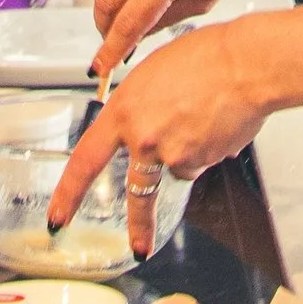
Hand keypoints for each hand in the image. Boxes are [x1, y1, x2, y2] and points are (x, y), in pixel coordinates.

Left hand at [48, 23, 271, 257]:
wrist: (244, 65)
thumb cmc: (205, 56)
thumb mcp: (156, 72)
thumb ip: (144, 104)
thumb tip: (153, 125)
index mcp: (123, 110)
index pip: (85, 159)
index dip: (69, 193)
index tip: (58, 216)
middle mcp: (142, 137)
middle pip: (135, 192)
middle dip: (138, 226)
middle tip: (137, 247)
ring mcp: (171, 154)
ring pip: (176, 167)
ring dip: (190, 150)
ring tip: (207, 120)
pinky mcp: (199, 162)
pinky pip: (200, 162)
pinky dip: (208, 149)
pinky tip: (218, 123)